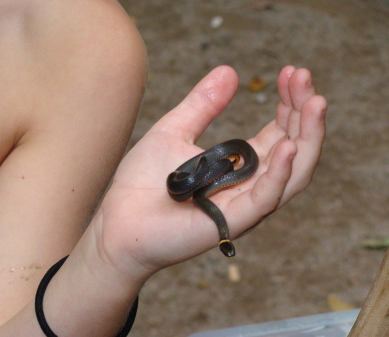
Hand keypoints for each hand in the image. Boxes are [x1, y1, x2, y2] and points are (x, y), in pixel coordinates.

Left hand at [89, 65, 326, 277]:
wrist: (119, 222)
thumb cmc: (144, 182)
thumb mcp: (174, 131)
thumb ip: (203, 105)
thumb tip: (230, 71)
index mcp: (239, 164)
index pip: (278, 131)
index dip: (288, 102)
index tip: (290, 72)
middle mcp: (249, 184)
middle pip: (292, 148)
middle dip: (304, 113)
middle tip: (304, 77)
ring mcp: (242, 204)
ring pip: (292, 174)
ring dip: (307, 138)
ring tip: (315, 102)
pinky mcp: (230, 222)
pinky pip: (264, 199)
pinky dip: (280, 174)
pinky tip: (287, 144)